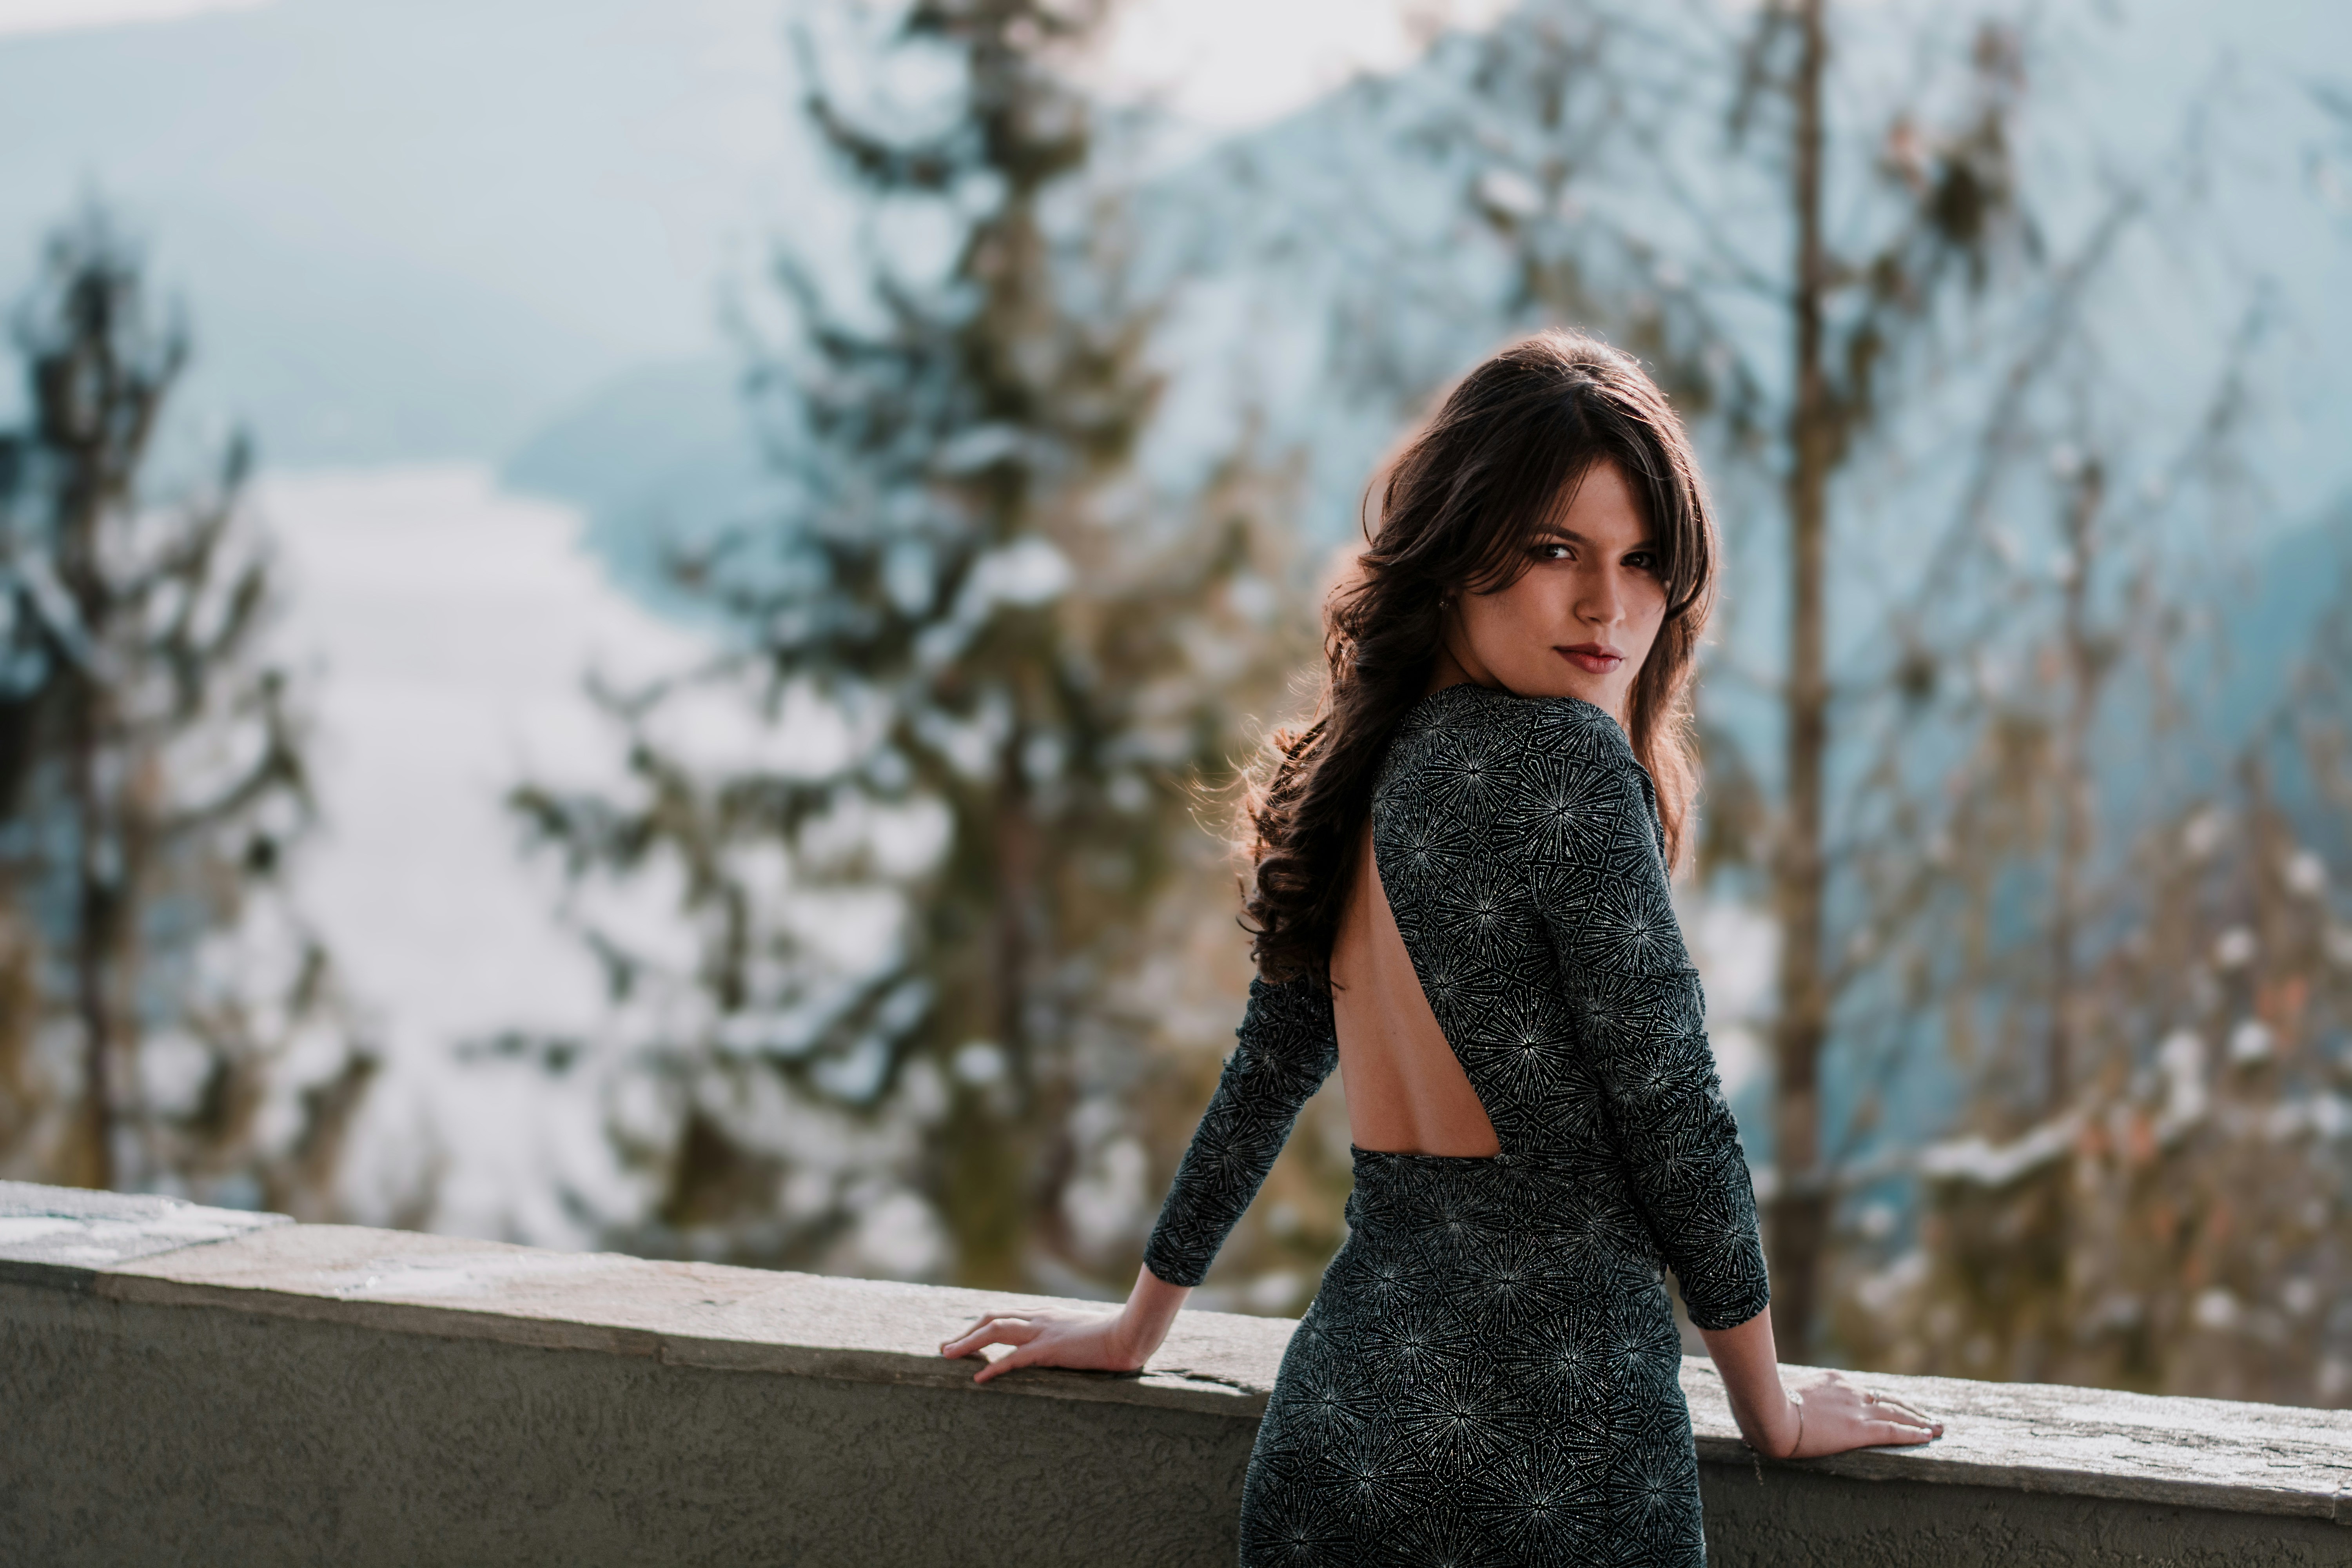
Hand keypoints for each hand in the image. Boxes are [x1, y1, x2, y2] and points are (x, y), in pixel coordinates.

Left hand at [939, 1306, 1150, 1384]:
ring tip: (948, 1355)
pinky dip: (994, 1367)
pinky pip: (1014, 1358)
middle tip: (945, 1348)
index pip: (1003, 1315)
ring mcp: (1043, 1332)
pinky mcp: (1050, 1349)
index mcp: (1044, 1315)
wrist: (1127, 1334)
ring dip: (969, 1342)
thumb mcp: (1079, 1331)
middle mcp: (1038, 1318)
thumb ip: (1062, 1334)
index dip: (979, 1326)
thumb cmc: (1109, 1335)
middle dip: (965, 1332)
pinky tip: (979, 1378)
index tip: (962, 1338)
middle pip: (991, 1318)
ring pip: (995, 1330)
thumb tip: (1055, 1346)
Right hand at [1781, 1369, 1941, 1457]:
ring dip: (1920, 1421)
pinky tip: (1928, 1436)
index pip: (1866, 1392)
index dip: (1884, 1400)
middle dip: (1910, 1409)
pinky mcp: (1860, 1429)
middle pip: (1888, 1400)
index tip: (1895, 1406)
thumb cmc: (1765, 1402)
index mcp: (1831, 1381)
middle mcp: (1850, 1391)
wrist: (1768, 1410)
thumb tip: (1775, 1403)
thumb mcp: (1779, 1392)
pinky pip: (1894, 1431)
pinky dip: (1913, 1433)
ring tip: (1937, 1428)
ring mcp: (1856, 1409)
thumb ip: (1789, 1396)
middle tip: (1929, 1417)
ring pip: (1897, 1414)